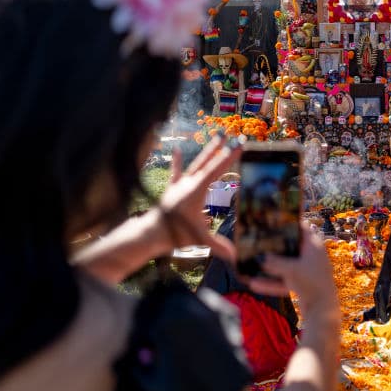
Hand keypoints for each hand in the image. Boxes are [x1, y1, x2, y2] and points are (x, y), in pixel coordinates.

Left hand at [159, 135, 241, 260]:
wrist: (150, 233)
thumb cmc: (175, 234)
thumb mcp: (200, 240)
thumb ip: (219, 247)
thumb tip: (237, 257)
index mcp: (198, 190)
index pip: (217, 169)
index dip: (229, 156)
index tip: (240, 144)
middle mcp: (189, 183)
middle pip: (207, 161)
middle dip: (220, 147)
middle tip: (230, 133)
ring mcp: (180, 184)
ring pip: (196, 163)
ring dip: (207, 150)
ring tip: (216, 135)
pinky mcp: (172, 189)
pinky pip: (176, 172)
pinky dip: (177, 161)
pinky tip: (176, 149)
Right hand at [248, 226, 339, 323]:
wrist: (323, 310)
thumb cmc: (311, 282)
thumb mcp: (290, 269)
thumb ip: (274, 262)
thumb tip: (259, 257)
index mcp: (313, 245)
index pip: (301, 227)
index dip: (288, 222)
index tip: (273, 220)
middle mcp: (311, 255)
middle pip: (291, 246)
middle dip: (275, 246)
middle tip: (259, 240)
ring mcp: (307, 270)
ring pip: (286, 265)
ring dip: (270, 267)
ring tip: (253, 264)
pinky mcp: (303, 284)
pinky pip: (285, 281)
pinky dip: (272, 283)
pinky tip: (254, 285)